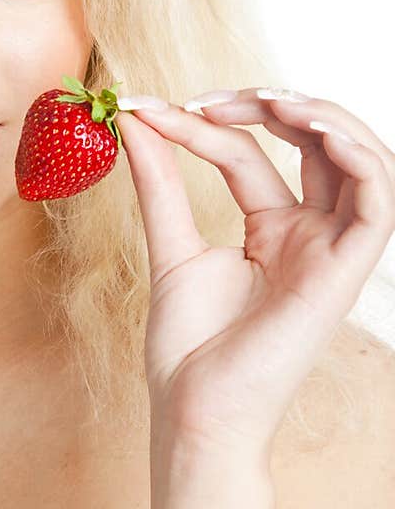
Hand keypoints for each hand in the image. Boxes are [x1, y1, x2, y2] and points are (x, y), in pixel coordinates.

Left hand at [116, 87, 394, 463]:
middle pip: (314, 144)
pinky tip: (317, 130)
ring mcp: (331, 252)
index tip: (148, 108)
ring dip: (324, 117)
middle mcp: (310, 235)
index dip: (208, 123)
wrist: (194, 410)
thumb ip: (160, 183)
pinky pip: (380, 205)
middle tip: (207, 98)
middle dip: (270, 106)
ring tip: (270, 99)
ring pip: (360, 161)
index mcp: (272, 229)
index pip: (251, 153)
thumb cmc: (187, 350)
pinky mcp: (346, 274)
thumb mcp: (170, 247)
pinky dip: (361, 158)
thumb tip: (137, 121)